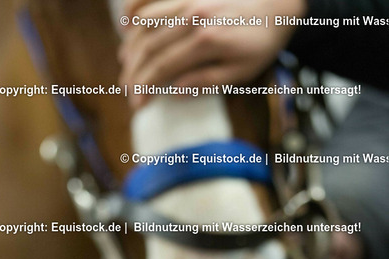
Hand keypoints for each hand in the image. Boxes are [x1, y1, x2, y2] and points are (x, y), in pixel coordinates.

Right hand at [120, 0, 305, 107]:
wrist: (278, 4)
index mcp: (206, 41)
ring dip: (130, 45)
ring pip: (145, 22)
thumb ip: (206, 83)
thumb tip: (173, 93)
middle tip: (127, 90)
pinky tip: (126, 25)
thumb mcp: (241, 73)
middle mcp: (193, 16)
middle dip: (134, 72)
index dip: (146, 87)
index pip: (163, 68)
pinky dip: (134, 9)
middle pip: (149, 47)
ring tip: (125, 65)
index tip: (136, 104)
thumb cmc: (260, 42)